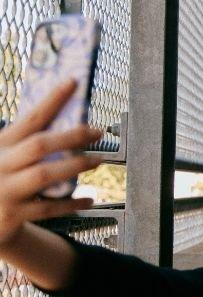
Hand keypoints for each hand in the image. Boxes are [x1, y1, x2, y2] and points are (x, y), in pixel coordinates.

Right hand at [0, 81, 101, 249]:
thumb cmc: (2, 179)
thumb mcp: (6, 156)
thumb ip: (28, 143)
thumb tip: (70, 122)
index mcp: (1, 145)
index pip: (31, 118)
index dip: (53, 99)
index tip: (73, 82)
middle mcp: (1, 164)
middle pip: (40, 144)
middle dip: (72, 136)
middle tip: (98, 131)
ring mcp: (5, 190)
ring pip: (45, 174)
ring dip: (76, 166)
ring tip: (98, 160)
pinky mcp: (12, 215)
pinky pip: (48, 208)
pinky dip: (71, 203)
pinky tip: (90, 199)